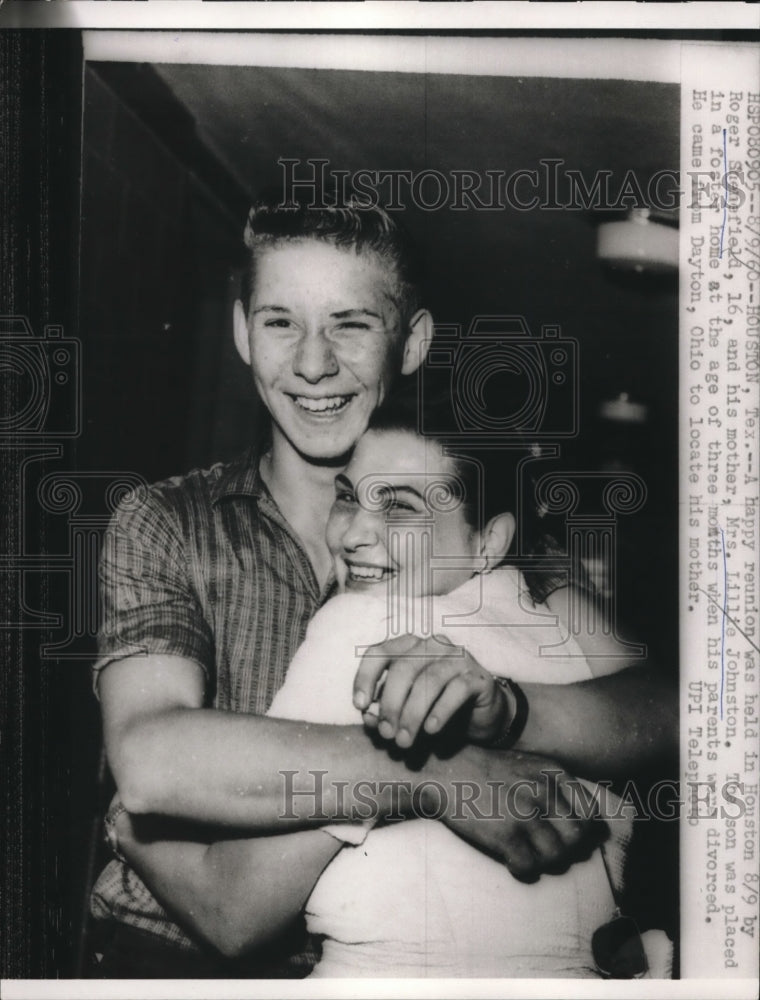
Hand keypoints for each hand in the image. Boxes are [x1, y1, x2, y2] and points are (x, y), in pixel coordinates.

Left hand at [353, 633, 508, 747]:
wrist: (480, 715)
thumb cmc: (435, 708)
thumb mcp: (405, 710)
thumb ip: (385, 711)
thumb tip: (369, 717)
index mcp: (408, 647)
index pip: (379, 652)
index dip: (365, 677)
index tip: (360, 705)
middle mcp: (431, 645)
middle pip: (403, 668)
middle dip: (391, 704)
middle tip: (387, 734)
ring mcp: (457, 658)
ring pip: (429, 680)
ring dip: (413, 714)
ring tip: (405, 740)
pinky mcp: (477, 677)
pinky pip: (456, 690)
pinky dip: (440, 711)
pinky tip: (431, 729)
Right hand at [428, 745, 605, 881]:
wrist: (445, 770)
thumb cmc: (487, 770)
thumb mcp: (528, 765)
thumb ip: (556, 787)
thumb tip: (586, 825)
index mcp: (553, 773)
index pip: (589, 814)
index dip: (581, 831)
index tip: (565, 835)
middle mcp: (543, 792)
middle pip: (577, 838)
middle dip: (566, 850)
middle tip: (547, 849)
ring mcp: (524, 814)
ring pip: (557, 857)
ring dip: (544, 862)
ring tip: (528, 854)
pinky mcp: (505, 835)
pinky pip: (530, 868)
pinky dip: (523, 869)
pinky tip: (511, 860)